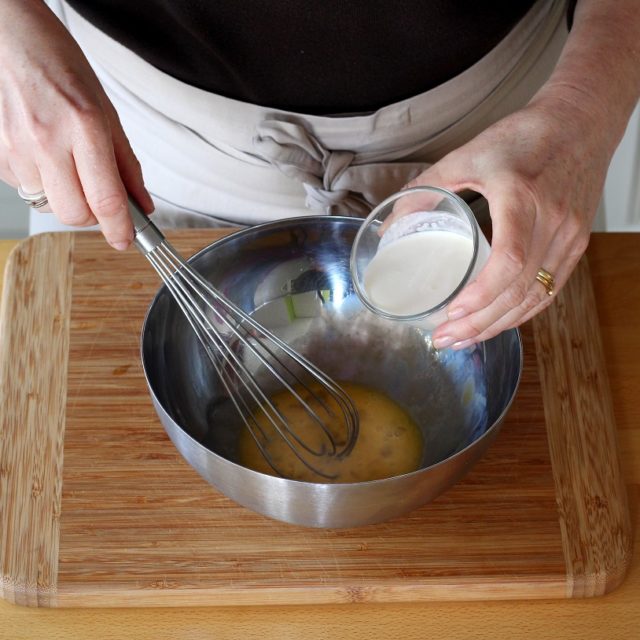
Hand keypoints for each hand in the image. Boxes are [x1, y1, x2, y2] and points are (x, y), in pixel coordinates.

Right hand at [0, 0, 152, 248]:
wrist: (11, 38)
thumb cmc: (60, 65)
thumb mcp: (107, 111)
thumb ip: (127, 164)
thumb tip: (142, 204)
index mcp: (84, 128)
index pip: (106, 199)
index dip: (120, 229)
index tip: (126, 240)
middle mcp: (47, 141)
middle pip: (75, 213)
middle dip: (93, 215)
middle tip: (100, 196)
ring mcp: (18, 148)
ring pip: (50, 205)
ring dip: (67, 196)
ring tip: (68, 163)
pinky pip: (28, 189)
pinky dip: (43, 183)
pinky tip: (46, 156)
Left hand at [407, 95, 612, 348]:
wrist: (580, 121)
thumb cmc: (524, 135)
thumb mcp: (467, 155)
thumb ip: (425, 189)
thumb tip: (389, 227)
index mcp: (522, 197)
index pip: (509, 260)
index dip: (482, 294)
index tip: (453, 314)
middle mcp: (552, 221)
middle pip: (519, 289)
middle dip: (479, 323)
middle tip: (444, 339)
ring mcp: (570, 236)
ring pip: (536, 296)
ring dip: (499, 324)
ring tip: (464, 340)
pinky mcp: (576, 243)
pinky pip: (550, 289)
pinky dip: (522, 312)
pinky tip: (497, 323)